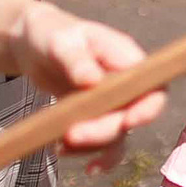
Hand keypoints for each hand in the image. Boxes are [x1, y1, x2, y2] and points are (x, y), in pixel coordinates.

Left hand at [10, 0, 164, 165]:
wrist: (32, 44)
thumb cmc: (49, 33)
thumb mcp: (59, 41)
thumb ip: (75, 59)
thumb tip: (92, 80)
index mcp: (126, 58)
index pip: (153, 87)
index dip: (148, 108)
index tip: (127, 122)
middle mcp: (125, 82)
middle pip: (132, 117)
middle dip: (104, 132)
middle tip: (71, 135)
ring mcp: (112, 102)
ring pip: (116, 135)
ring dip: (92, 146)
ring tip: (60, 146)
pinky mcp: (96, 116)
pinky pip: (102, 142)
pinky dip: (88, 154)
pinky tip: (65, 154)